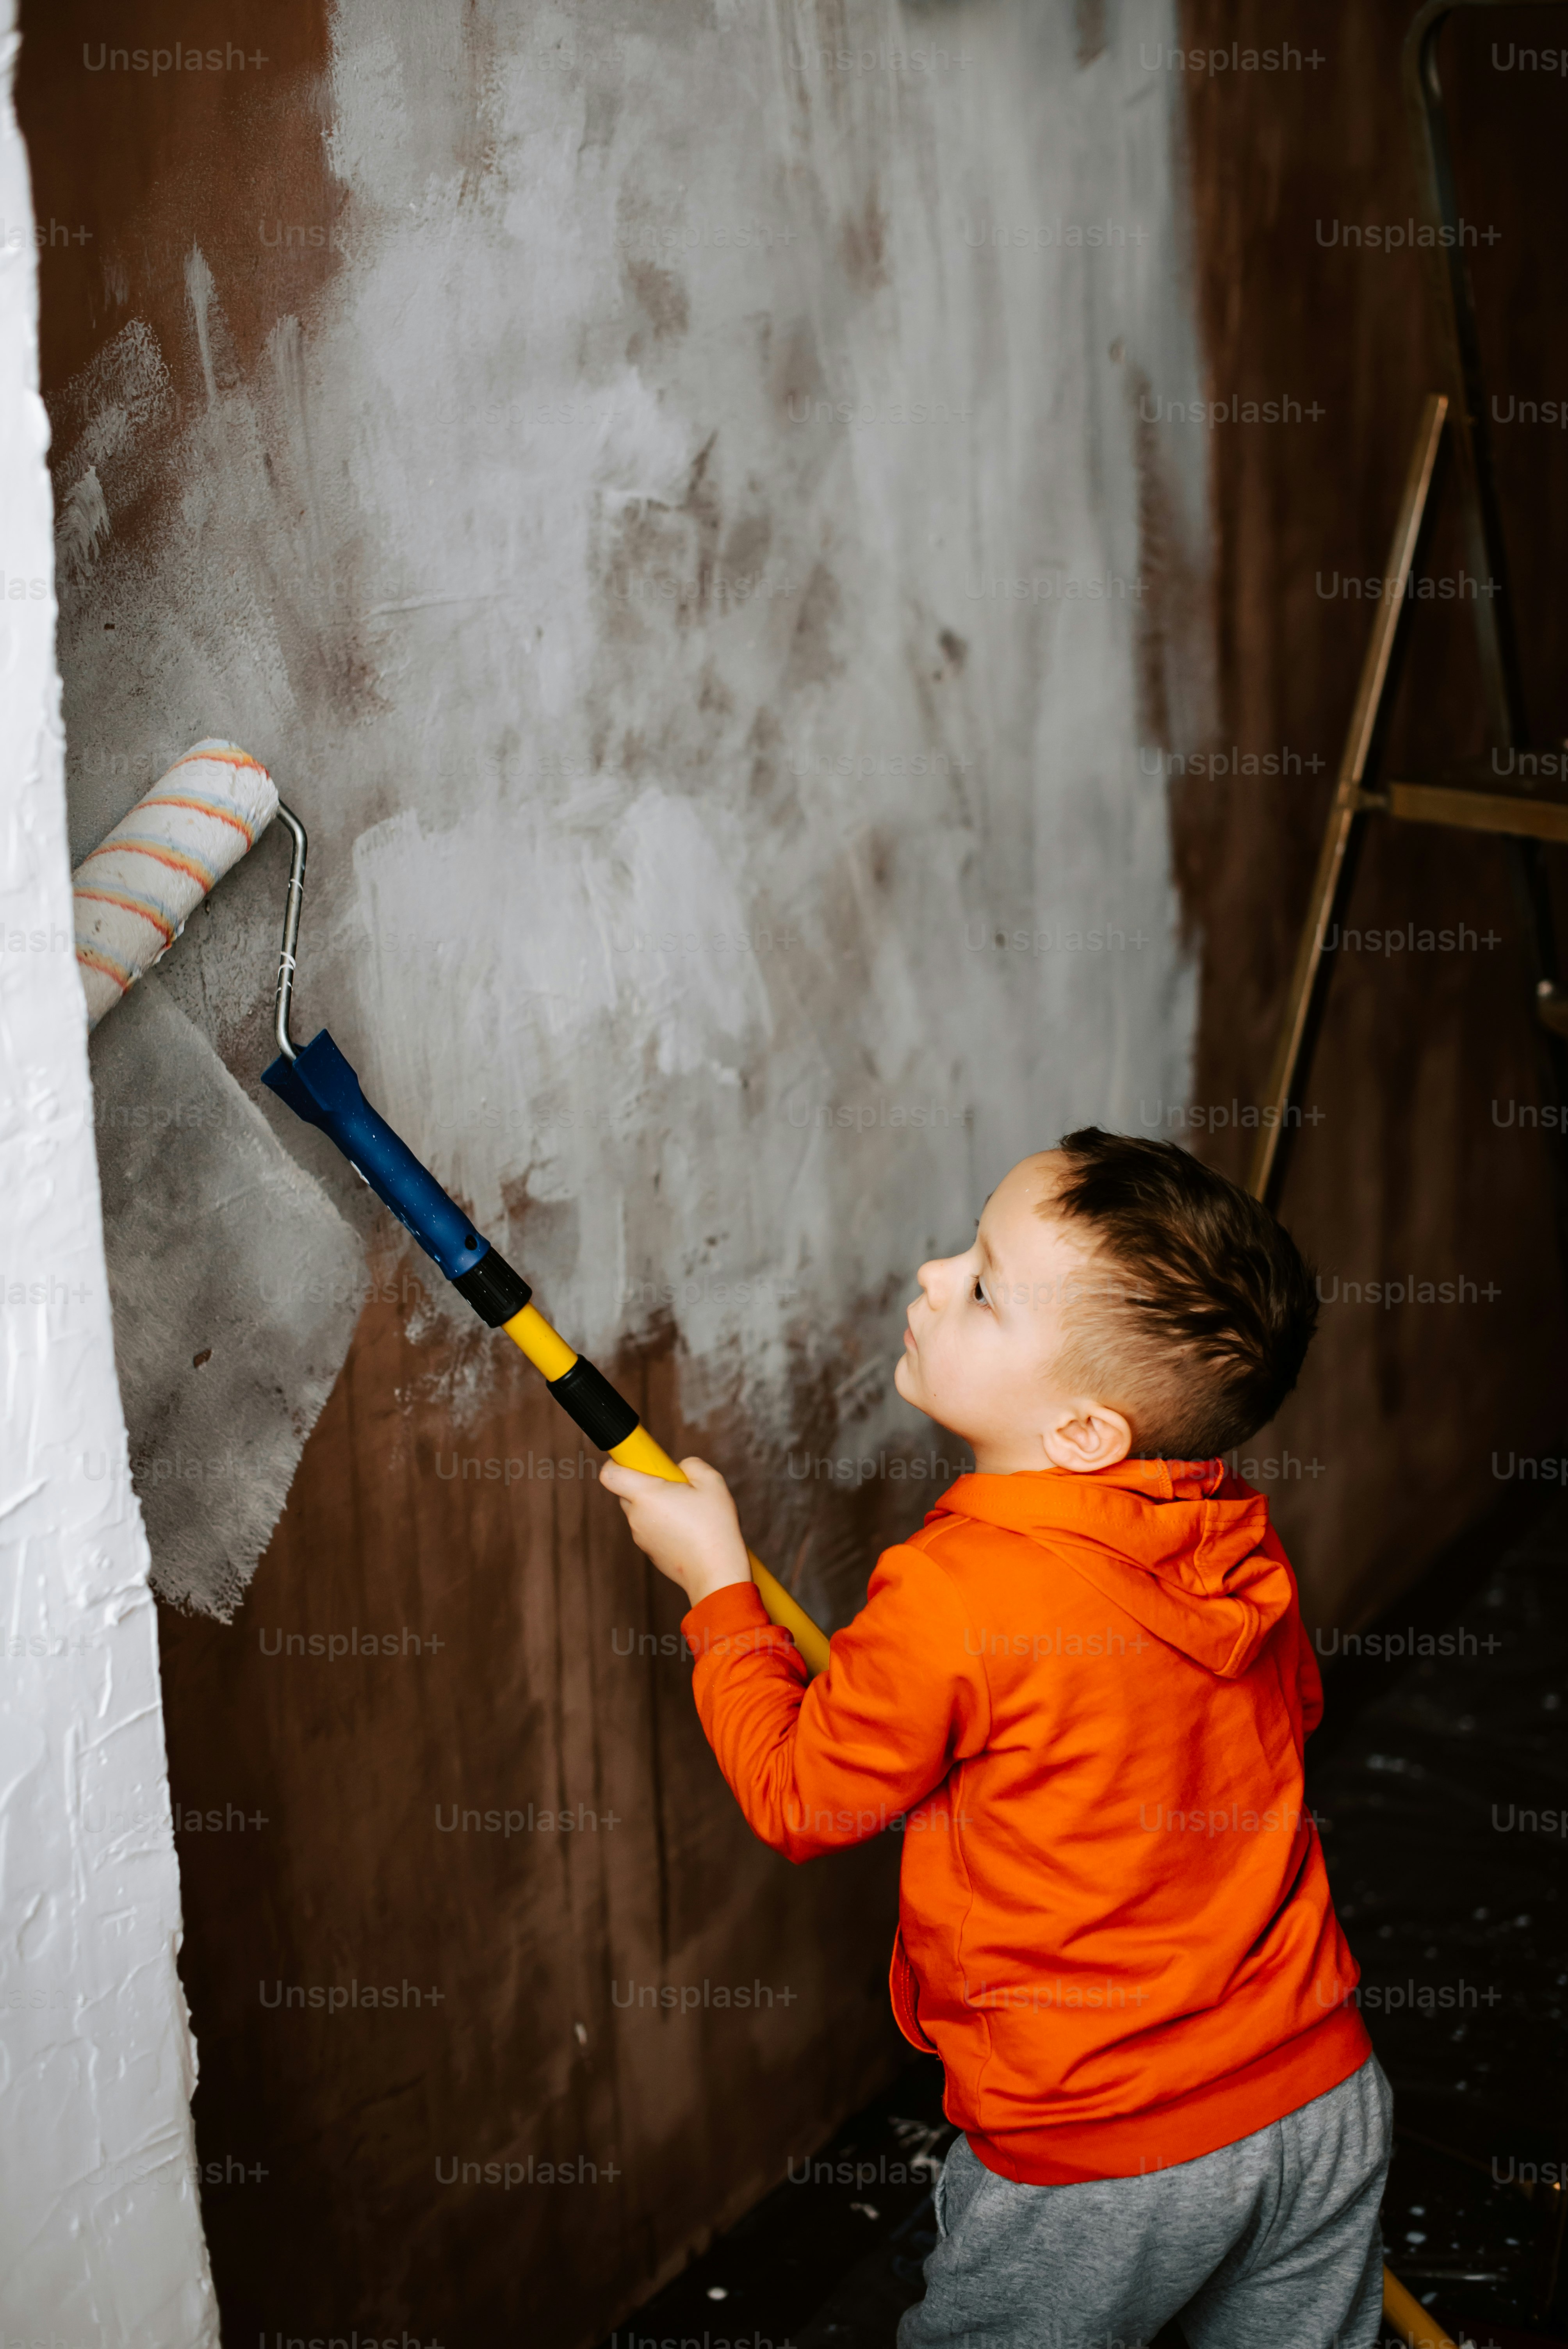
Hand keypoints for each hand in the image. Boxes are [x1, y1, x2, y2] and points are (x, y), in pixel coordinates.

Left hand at [598, 1455, 752, 1606]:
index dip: (617, 1463)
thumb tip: (680, 1467)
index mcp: (645, 1494)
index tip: (636, 1462)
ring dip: (657, 1506)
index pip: (610, 1474)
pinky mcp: (649, 1553)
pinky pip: (649, 1529)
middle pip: (627, 1491)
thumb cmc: (714, 1526)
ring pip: (640, 1511)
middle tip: (676, 1486)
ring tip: (689, 1511)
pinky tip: (688, 1530)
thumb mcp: (712, 1481)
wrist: (716, 1572)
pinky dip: (662, 1525)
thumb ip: (691, 1465)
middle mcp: (636, 1516)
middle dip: (646, 1484)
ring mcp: (640, 1537)